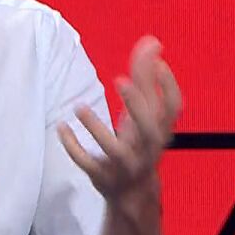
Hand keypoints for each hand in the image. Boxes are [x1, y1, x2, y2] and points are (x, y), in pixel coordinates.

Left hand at [57, 35, 181, 206]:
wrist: (134, 193)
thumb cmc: (138, 142)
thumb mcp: (144, 114)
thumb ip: (145, 78)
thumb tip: (153, 41)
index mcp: (160, 130)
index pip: (173, 109)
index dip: (168, 86)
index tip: (157, 61)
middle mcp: (147, 149)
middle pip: (149, 129)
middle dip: (137, 104)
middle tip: (119, 79)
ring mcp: (125, 165)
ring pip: (116, 151)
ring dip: (98, 129)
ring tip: (79, 107)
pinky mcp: (103, 178)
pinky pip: (87, 164)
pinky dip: (73, 147)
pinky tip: (61, 127)